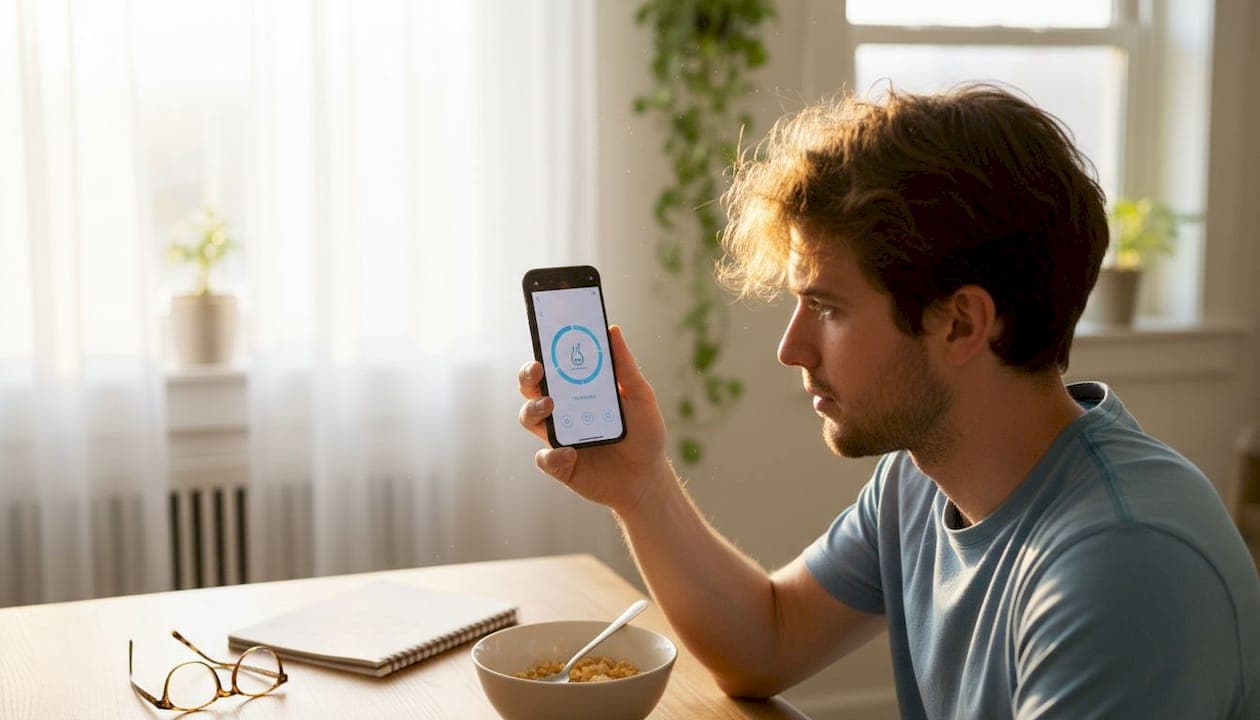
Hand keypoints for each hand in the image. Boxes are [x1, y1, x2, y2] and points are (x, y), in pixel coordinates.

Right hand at [517, 325, 670, 514]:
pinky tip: (571, 453)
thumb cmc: (644, 434)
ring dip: (534, 409)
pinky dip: (553, 455)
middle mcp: (562, 412)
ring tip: (550, 405)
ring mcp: (558, 438)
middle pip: (531, 390)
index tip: (544, 343)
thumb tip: (612, 329)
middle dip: (527, 378)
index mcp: (578, 392)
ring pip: (529, 419)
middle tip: (537, 371)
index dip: (542, 354)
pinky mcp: (561, 466)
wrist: (648, 479)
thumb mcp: (641, 397)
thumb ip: (625, 366)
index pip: (552, 369)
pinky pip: (545, 459)